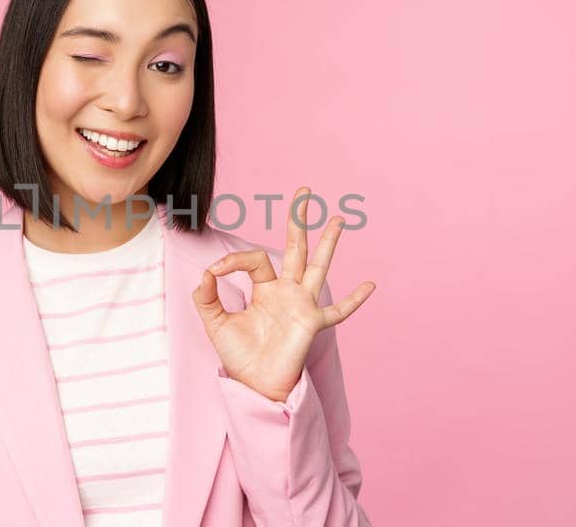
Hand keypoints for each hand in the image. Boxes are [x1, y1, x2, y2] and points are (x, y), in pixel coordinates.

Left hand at [191, 187, 376, 401]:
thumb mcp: (215, 323)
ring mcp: (303, 305)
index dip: (234, 259)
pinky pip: (339, 312)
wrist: (254, 384)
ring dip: (328, 243)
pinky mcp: (312, 323)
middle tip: (304, 192)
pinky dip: (354, 300)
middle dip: (299, 220)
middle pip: (296, 248)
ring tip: (339, 218)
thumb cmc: (239, 355)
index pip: (255, 259)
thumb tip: (205, 273)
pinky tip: (371, 285)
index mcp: (265, 288)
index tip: (215, 270)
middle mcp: (287, 291)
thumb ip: (206, 298)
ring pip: (318, 267)